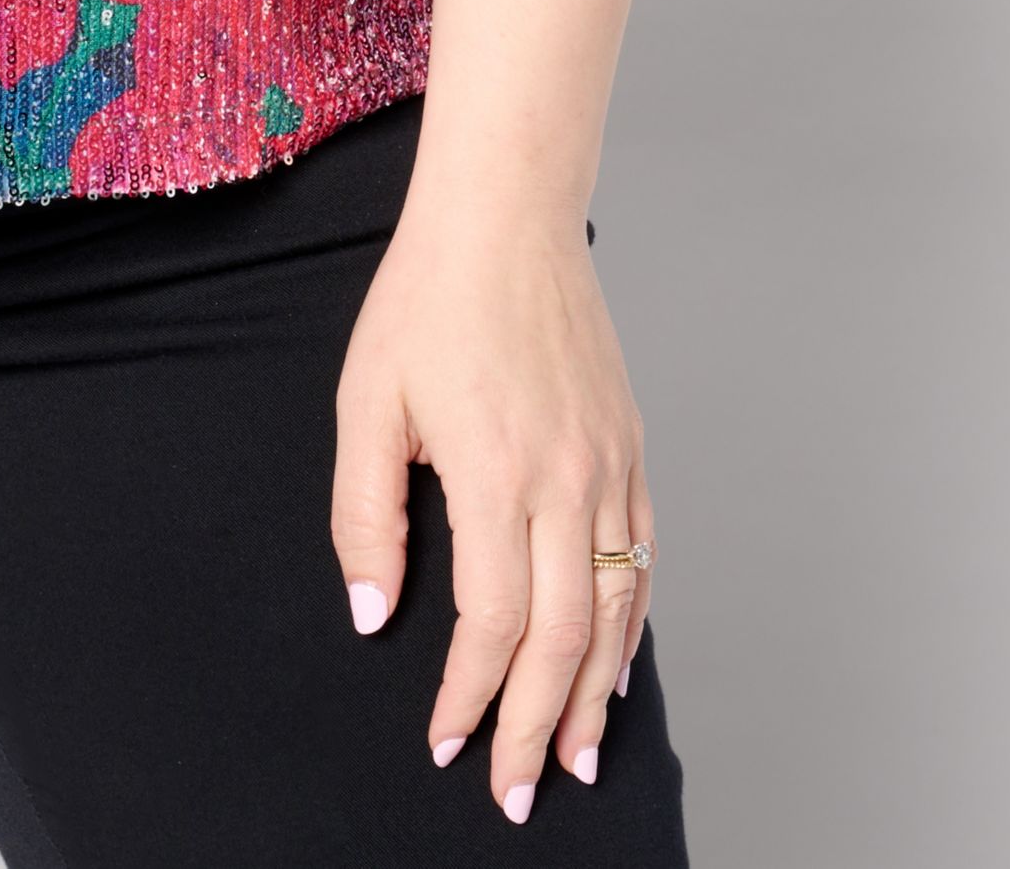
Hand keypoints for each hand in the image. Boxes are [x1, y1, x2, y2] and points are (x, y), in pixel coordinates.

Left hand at [329, 202, 653, 821]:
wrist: (505, 217)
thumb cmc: (427, 300)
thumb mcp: (366, 402)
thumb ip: (366, 514)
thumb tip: (374, 612)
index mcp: (494, 473)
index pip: (491, 623)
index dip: (471, 695)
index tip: (446, 741)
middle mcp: (565, 479)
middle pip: (562, 636)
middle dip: (538, 726)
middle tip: (517, 791)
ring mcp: (608, 464)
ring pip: (616, 608)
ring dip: (596, 693)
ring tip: (577, 757)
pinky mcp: (630, 446)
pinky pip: (643, 555)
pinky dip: (633, 624)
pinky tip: (616, 664)